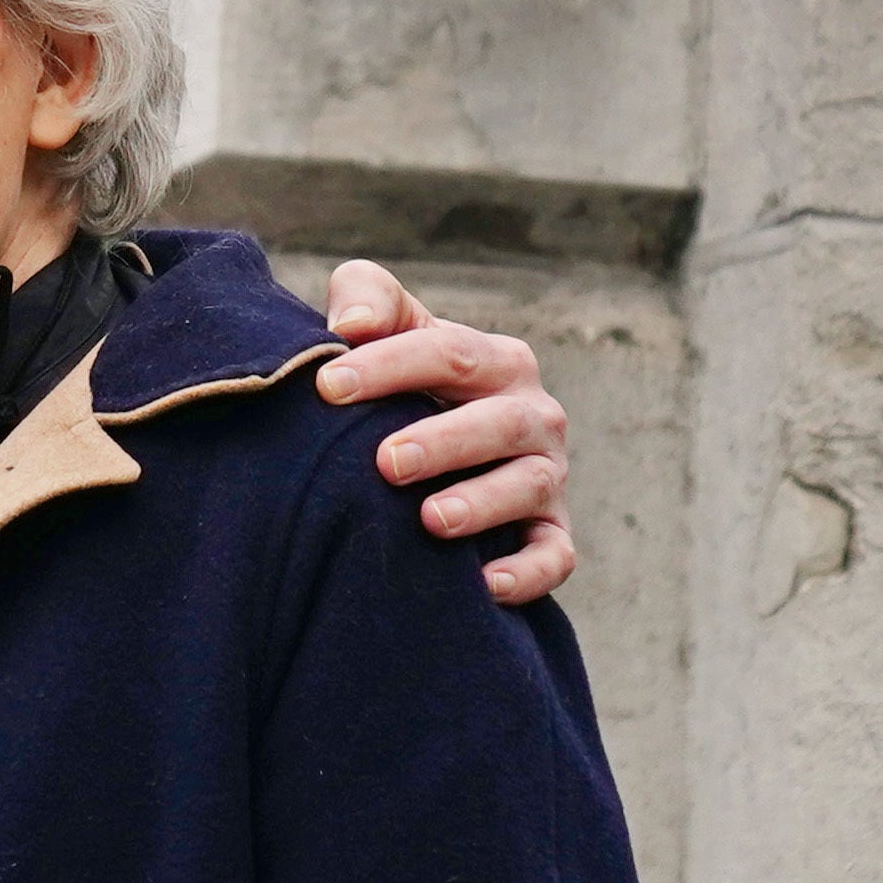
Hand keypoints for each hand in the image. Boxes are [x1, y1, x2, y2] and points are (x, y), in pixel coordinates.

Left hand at [315, 259, 574, 605]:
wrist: (433, 450)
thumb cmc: (400, 381)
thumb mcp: (386, 327)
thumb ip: (367, 298)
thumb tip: (349, 325)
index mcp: (494, 359)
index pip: (447, 353)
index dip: (389, 366)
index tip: (328, 386)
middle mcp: (531, 413)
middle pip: (497, 421)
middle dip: (443, 440)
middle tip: (385, 461)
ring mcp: (544, 474)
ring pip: (529, 485)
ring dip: (483, 502)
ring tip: (431, 518)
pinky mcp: (550, 532)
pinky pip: (555, 555)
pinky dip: (528, 571)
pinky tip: (485, 585)